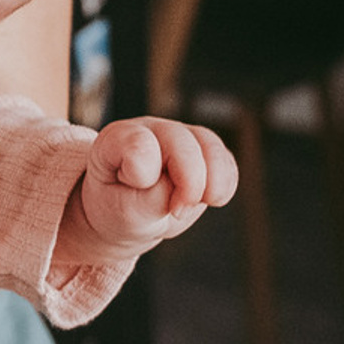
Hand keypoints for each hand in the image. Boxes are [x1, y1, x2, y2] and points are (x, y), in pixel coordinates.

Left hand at [68, 115, 237, 256]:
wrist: (126, 212)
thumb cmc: (118, 207)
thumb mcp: (122, 213)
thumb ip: (150, 200)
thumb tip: (187, 189)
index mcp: (117, 139)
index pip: (137, 144)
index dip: (145, 174)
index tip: (136, 193)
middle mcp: (150, 130)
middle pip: (181, 143)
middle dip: (189, 184)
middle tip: (177, 212)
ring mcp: (179, 137)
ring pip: (210, 146)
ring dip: (213, 183)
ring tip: (200, 205)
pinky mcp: (203, 150)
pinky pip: (225, 160)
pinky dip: (225, 185)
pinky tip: (211, 200)